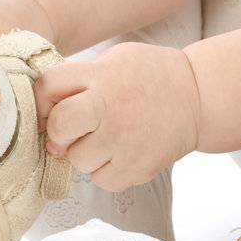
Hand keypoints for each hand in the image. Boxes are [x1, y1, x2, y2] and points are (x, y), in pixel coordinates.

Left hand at [33, 42, 200, 191]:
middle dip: (58, 132)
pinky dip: (105, 170)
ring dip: (84, 153)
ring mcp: (125, 141)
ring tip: (107, 138)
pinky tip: (121, 152)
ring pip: (77, 160)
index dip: (42, 99)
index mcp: (102, 77)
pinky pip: (100, 180)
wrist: (198, 96)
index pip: (48, 86)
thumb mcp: (114, 60)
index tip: (51, 105)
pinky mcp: (137, 168)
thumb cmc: (149, 76)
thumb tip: (43, 109)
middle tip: (72, 130)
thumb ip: (80, 78)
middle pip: (59, 127)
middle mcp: (111, 108)